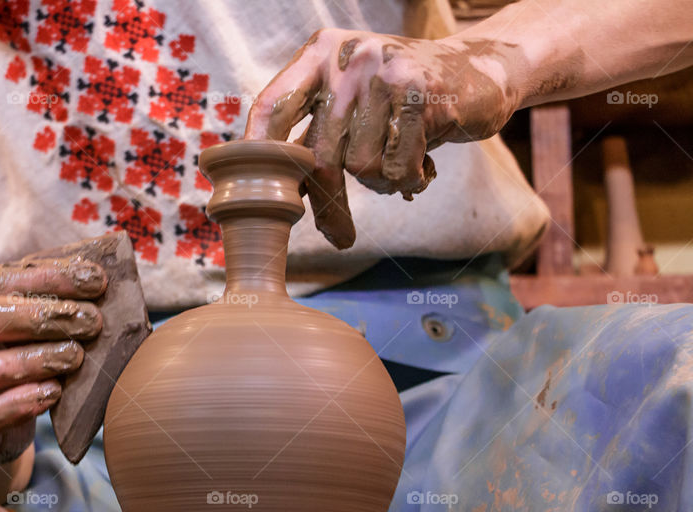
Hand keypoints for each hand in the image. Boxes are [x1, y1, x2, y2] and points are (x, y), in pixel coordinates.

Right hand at [0, 255, 105, 463]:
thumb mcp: (15, 329)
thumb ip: (38, 300)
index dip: (44, 278)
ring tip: (75, 356)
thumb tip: (90, 273)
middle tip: (90, 320)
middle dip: (37, 316)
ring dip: (29, 359)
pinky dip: (19, 403)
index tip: (94, 280)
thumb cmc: (5, 364)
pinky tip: (54, 391)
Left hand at [246, 29, 524, 248]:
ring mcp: (385, 73)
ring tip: (402, 164)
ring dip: (383, 182)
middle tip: (340, 236)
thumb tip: (276, 194)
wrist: (481, 71)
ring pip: (361, 166)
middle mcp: (348, 58)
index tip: (252, 195)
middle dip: (330, 203)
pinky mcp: (422, 96)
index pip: (273, 106)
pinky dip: (411, 179)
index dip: (256, 151)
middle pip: (319, 153)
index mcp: (320, 54)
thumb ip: (318, 132)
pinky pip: (399, 167)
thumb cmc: (405, 99)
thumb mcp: (355, 100)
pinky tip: (425, 164)